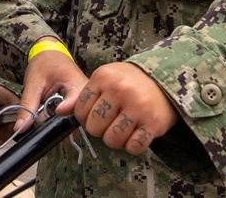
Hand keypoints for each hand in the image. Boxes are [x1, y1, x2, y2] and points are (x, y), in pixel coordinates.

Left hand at [17, 40, 86, 131]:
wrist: (51, 54)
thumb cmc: (45, 63)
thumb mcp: (33, 83)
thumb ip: (28, 106)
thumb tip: (20, 128)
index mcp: (78, 85)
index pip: (75, 107)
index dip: (61, 114)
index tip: (53, 111)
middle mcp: (86, 96)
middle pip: (74, 118)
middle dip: (56, 122)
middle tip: (42, 114)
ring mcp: (83, 102)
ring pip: (71, 121)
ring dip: (56, 121)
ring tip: (45, 108)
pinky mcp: (78, 106)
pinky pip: (69, 119)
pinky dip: (57, 118)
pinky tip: (50, 110)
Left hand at [57, 62, 179, 154]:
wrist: (165, 78)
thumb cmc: (129, 81)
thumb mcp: (105, 79)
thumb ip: (82, 96)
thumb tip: (59, 112)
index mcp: (104, 77)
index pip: (79, 110)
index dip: (85, 117)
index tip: (96, 113)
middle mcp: (120, 90)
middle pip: (94, 128)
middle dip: (99, 130)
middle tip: (111, 121)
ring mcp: (137, 107)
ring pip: (111, 140)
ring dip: (115, 139)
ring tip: (123, 127)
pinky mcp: (153, 123)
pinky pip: (133, 147)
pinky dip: (132, 145)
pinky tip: (135, 133)